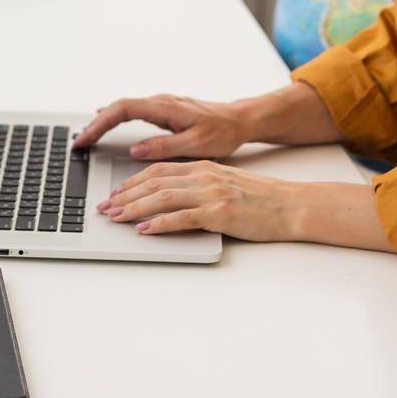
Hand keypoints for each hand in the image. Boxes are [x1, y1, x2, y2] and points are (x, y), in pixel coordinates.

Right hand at [72, 93, 249, 158]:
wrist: (240, 120)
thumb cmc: (222, 132)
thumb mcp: (195, 144)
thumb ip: (164, 146)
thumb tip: (135, 150)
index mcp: (165, 107)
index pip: (123, 110)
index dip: (101, 123)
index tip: (86, 138)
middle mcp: (160, 102)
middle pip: (118, 107)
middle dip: (95, 124)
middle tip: (79, 143)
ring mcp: (161, 104)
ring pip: (124, 108)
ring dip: (103, 121)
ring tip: (87, 137)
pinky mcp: (164, 110)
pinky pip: (133, 111)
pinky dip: (115, 119)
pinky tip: (107, 124)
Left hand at [97, 160, 303, 240]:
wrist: (291, 206)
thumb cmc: (261, 199)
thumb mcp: (225, 183)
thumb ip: (199, 185)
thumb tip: (170, 197)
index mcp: (203, 167)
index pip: (159, 170)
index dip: (133, 181)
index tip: (116, 192)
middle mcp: (204, 175)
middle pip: (154, 181)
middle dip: (125, 195)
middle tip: (105, 207)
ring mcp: (211, 193)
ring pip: (163, 197)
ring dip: (135, 208)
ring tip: (116, 218)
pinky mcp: (220, 213)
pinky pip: (182, 217)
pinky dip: (160, 224)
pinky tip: (145, 230)